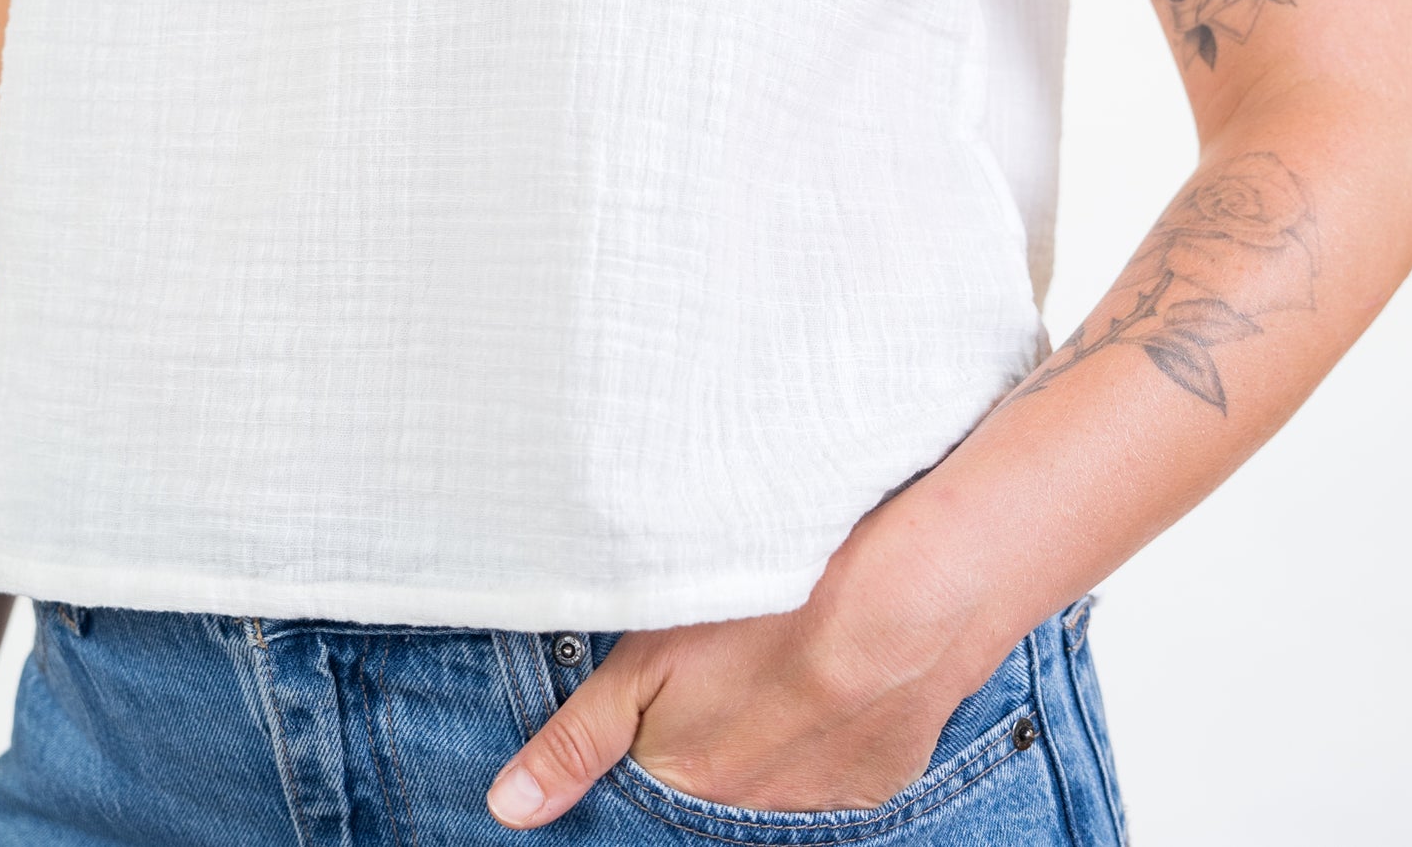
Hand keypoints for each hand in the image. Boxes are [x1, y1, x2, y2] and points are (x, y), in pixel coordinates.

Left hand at [484, 494, 997, 827]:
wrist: (905, 600)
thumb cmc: (767, 606)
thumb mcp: (646, 654)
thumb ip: (575, 739)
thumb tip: (506, 811)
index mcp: (690, 778)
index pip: (655, 771)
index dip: (659, 726)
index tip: (679, 688)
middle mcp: (753, 808)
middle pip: (719, 772)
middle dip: (721, 723)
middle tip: (739, 658)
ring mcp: (824, 799)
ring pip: (782, 768)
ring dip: (779, 724)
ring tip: (790, 652)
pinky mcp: (885, 778)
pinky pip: (845, 763)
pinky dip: (837, 724)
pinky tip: (840, 668)